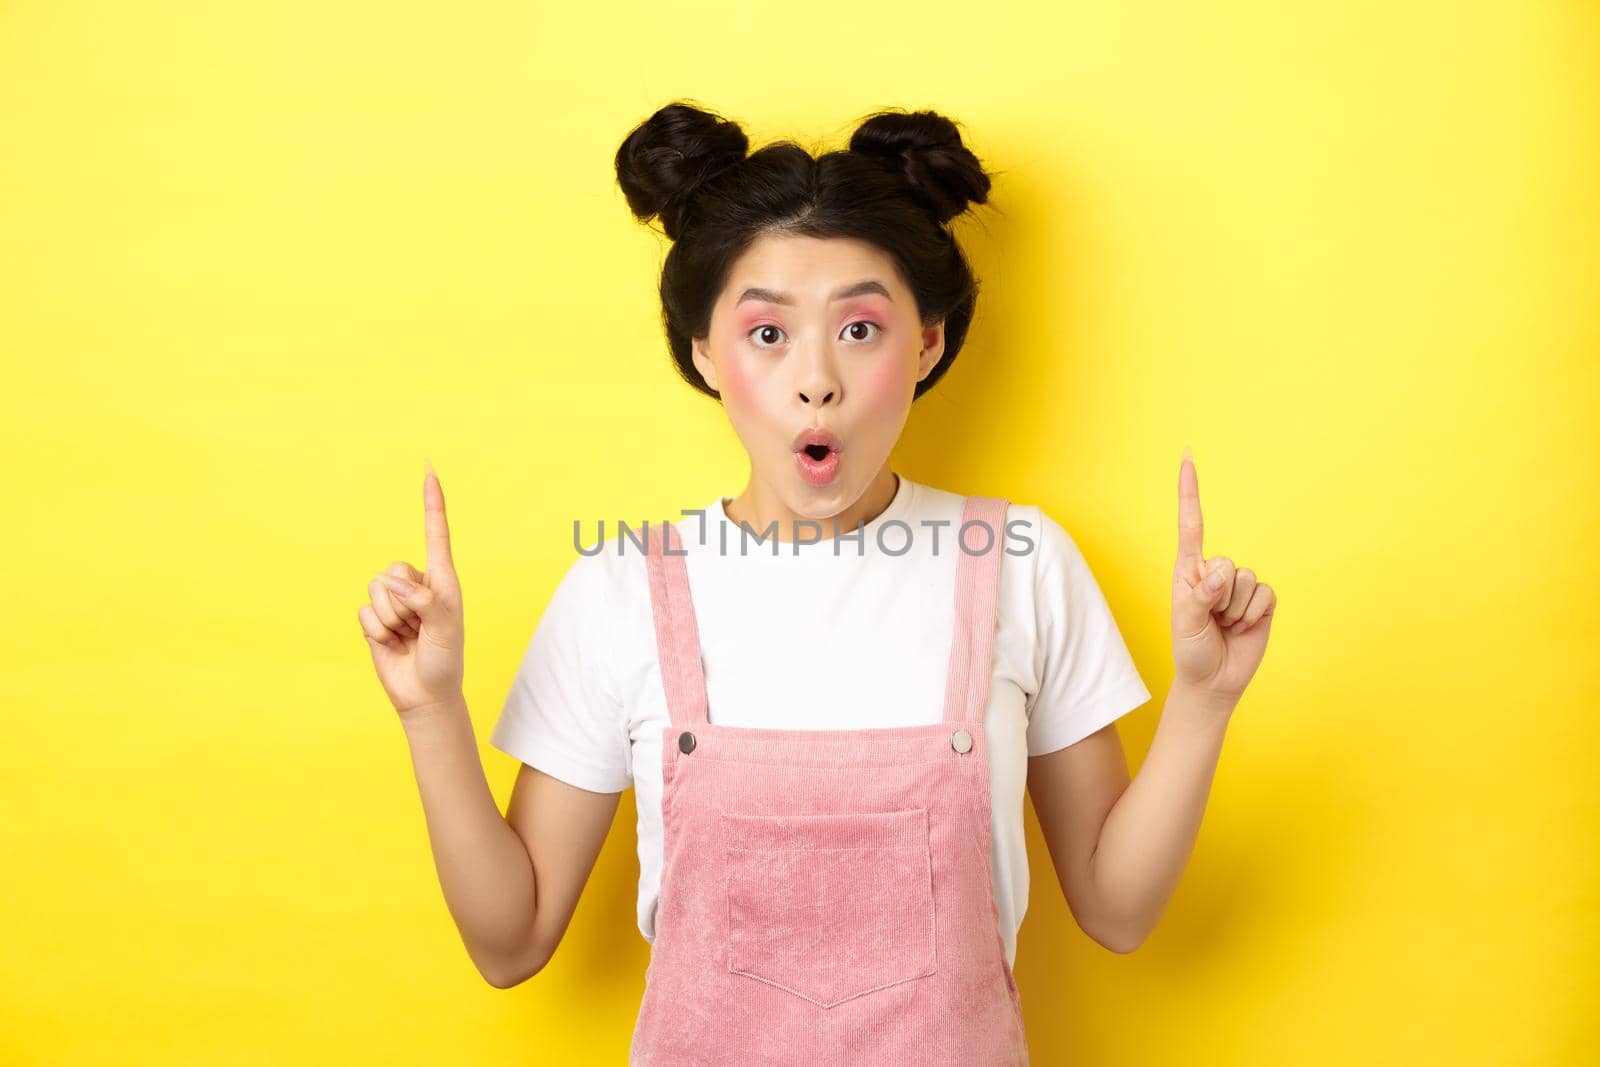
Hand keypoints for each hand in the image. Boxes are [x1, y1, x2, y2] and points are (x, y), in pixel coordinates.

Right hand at [358, 463, 465, 715]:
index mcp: (443, 580)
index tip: (429, 470)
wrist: (424, 696)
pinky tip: (392, 644)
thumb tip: (393, 581)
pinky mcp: (374, 618)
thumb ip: (425, 601)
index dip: (432, 503)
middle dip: (403, 603)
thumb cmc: (444, 661)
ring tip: (408, 638)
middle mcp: (417, 584)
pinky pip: (364, 613)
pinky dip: (377, 633)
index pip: (436, 534)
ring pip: (376, 591)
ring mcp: (394, 601)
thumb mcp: (445, 630)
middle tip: (419, 630)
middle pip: (393, 569)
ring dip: (391, 620)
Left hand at [1171, 448, 1275, 704]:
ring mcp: (1240, 586)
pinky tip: (1243, 627)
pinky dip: (1254, 616)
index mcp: (1189, 570)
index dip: (1190, 491)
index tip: (1187, 456)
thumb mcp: (1186, 623)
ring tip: (1224, 626)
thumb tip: (1221, 574)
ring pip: (1248, 581)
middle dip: (1220, 597)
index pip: (1191, 524)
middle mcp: (1215, 572)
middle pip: (1228, 563)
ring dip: (1236, 610)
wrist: (1214, 681)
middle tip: (1210, 620)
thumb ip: (1200, 596)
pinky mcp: (1262, 600)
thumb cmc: (1191, 650)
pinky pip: (1266, 596)